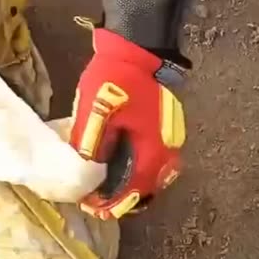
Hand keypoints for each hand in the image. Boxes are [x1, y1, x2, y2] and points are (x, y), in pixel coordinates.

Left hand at [69, 26, 187, 219]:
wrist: (136, 52)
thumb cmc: (115, 81)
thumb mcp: (94, 113)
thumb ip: (91, 145)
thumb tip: (89, 170)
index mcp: (150, 149)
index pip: (134, 189)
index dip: (113, 203)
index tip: (93, 206)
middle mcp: (166, 151)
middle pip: (146, 188)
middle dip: (123, 199)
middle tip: (98, 201)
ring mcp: (169, 141)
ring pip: (152, 176)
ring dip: (131, 186)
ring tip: (107, 188)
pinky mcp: (165, 132)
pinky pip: (154, 161)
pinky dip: (137, 170)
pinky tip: (120, 166)